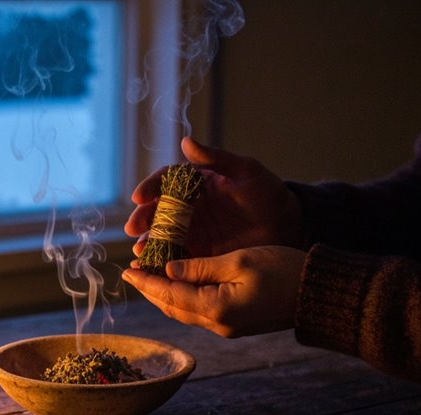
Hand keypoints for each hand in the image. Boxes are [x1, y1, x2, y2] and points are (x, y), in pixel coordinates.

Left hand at [122, 246, 306, 337]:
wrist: (318, 295)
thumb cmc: (284, 271)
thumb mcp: (240, 260)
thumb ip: (201, 266)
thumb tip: (169, 269)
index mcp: (216, 308)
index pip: (169, 294)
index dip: (146, 281)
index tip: (127, 271)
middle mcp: (217, 324)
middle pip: (172, 307)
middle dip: (150, 290)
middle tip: (131, 273)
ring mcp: (226, 327)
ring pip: (184, 312)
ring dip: (164, 296)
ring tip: (148, 278)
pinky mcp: (235, 324)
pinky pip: (198, 313)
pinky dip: (182, 299)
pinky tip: (177, 286)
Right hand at [124, 137, 302, 256]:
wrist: (287, 224)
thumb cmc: (267, 192)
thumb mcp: (245, 170)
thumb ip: (216, 157)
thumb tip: (186, 141)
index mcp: (195, 183)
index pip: (165, 182)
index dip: (150, 188)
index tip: (139, 196)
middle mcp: (189, 207)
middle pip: (158, 211)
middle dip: (143, 219)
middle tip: (133, 227)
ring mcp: (193, 231)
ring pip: (163, 236)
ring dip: (148, 242)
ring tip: (140, 249)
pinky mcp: (200, 253)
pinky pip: (177, 257)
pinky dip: (163, 262)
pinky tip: (153, 267)